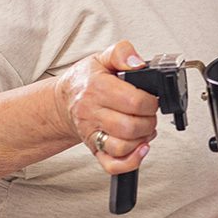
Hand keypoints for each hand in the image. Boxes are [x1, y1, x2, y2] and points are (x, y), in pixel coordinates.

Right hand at [54, 40, 157, 175]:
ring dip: (142, 139)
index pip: (133, 101)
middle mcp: (92, 113)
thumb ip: (122, 52)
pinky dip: (130, 161)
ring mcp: (92, 133)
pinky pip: (112, 164)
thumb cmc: (86, 80)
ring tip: (144, 127)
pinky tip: (140, 148)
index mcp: (97, 88)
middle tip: (148, 113)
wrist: (65, 99)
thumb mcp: (102, 58)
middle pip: (130, 126)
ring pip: (122, 146)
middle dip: (149, 120)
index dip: (151, 101)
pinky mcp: (94, 149)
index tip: (152, 98)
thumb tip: (137, 62)